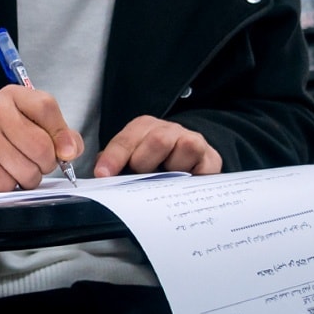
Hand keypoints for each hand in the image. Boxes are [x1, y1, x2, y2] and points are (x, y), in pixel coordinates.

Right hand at [0, 84, 82, 191]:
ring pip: (27, 171)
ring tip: (10, 168)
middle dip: (43, 164)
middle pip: (42, 147)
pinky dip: (6, 187)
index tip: (63, 150)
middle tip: (29, 161)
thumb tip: (70, 150)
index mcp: (12, 96)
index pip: (46, 108)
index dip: (61, 134)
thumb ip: (57, 134)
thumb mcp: (28, 125)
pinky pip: (7, 184)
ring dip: (25, 179)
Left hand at [93, 116, 221, 176]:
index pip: (126, 140)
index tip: (103, 174)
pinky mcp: (211, 159)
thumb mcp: (129, 158)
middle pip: (158, 140)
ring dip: (174, 168)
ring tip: (166, 179)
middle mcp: (169, 130)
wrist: (185, 154)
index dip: (114, 158)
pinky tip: (183, 185)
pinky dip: (194, 179)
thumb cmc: (151, 160)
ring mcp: (192, 141)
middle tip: (142, 176)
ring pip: (187, 146)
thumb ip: (113, 164)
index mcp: (144, 127)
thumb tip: (102, 178)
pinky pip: (206, 168)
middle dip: (146, 163)